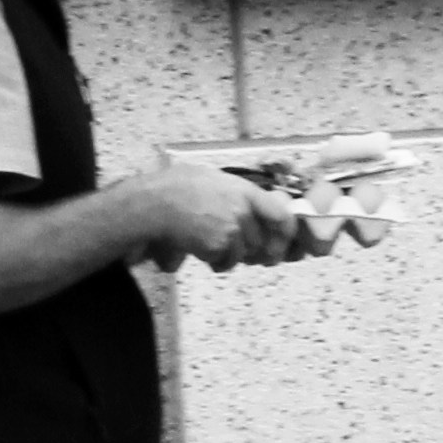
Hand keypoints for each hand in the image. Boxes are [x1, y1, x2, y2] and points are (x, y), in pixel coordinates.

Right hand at [133, 151, 269, 267]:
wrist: (156, 203)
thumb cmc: (178, 187)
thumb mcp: (215, 179)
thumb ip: (239, 195)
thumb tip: (257, 208)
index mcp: (244, 190)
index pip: (282, 216)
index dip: (286, 233)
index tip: (282, 242)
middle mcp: (243, 210)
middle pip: (261, 242)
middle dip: (251, 250)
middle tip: (237, 248)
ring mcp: (232, 229)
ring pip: (243, 255)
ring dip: (230, 256)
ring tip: (210, 243)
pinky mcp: (218, 246)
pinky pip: (225, 262)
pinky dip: (215, 261)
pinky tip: (200, 248)